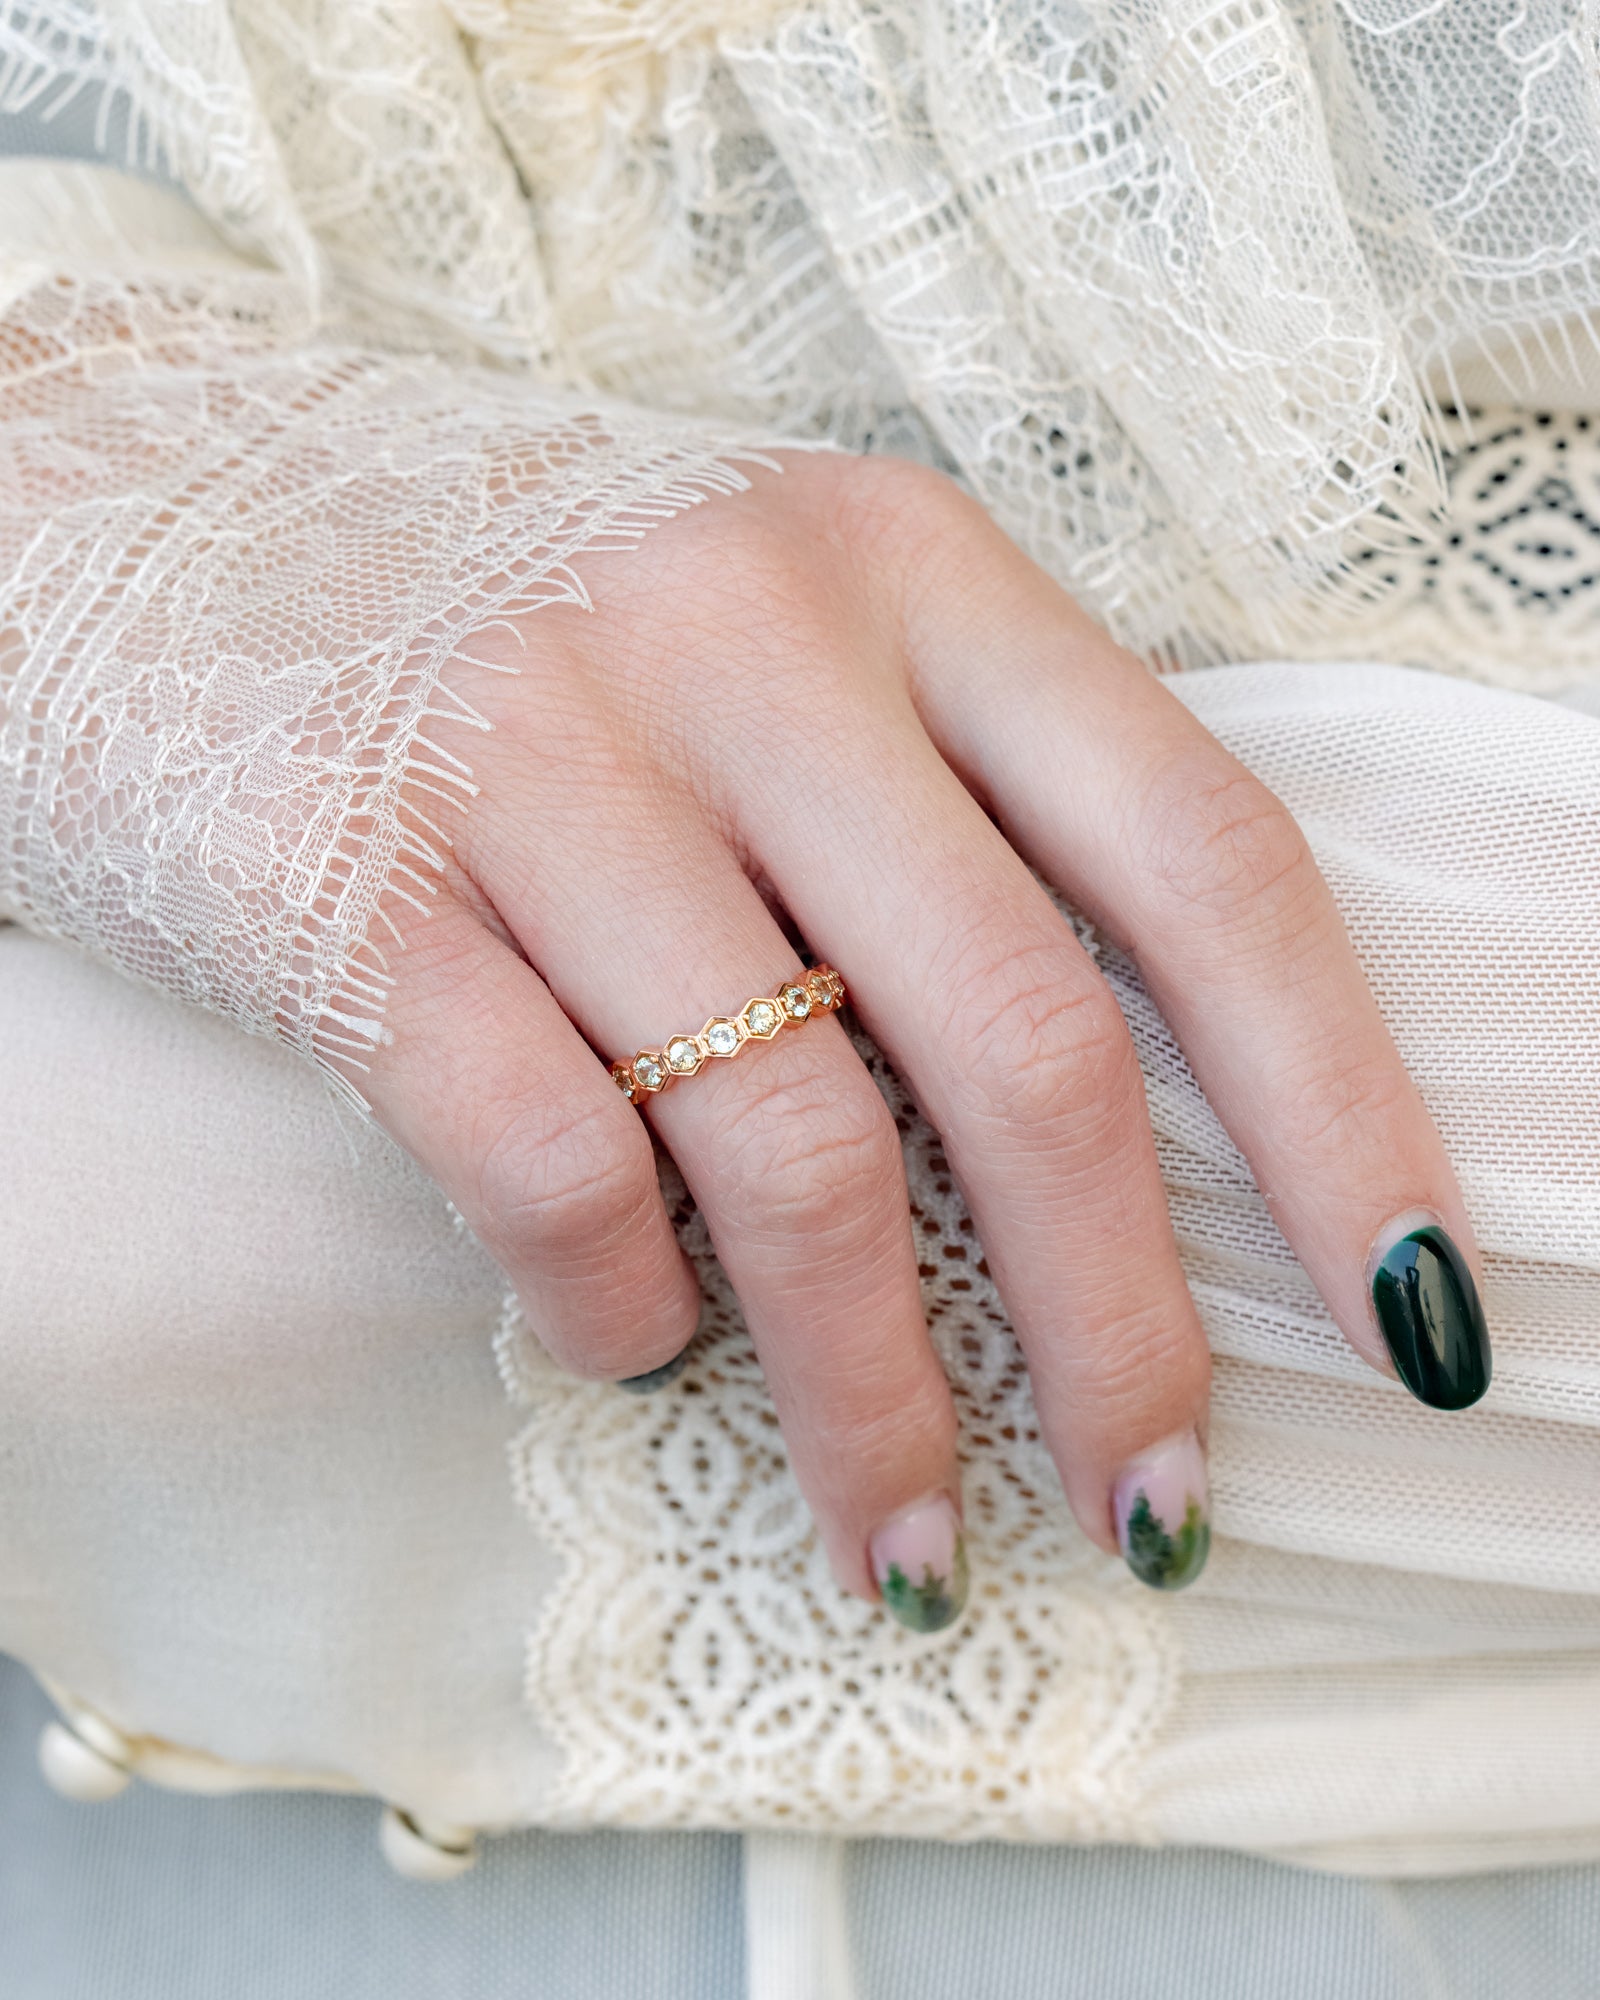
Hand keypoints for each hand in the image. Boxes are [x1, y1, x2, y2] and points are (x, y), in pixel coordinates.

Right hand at [358, 448, 1490, 1624]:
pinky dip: (626, 1311)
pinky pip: (555, 1171)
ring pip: (795, 1149)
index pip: (1199, 856)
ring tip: (906, 1537)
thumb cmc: (512, 608)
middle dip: (1122, 1328)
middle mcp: (748, 643)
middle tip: (1157, 1509)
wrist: (140, 506)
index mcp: (905, 570)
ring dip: (877, 1396)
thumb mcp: (777, 638)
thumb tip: (1109, 1148)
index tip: (1406, 1307)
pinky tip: (637, 1340)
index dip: (1336, 1105)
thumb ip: (943, 818)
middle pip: (1026, 1040)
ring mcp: (548, 762)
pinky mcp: (362, 896)